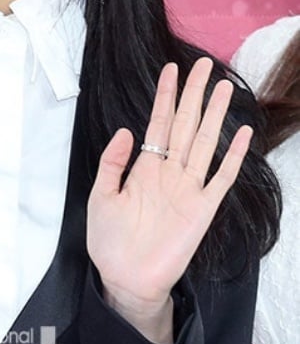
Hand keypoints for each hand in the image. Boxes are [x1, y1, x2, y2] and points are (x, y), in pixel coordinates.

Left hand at [86, 57, 251, 342]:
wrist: (125, 278)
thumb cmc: (109, 240)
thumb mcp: (101, 195)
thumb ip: (112, 163)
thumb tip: (126, 130)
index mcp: (144, 166)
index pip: (158, 122)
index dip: (164, 96)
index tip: (170, 70)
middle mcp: (168, 171)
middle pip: (183, 124)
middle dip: (192, 94)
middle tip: (201, 65)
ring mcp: (188, 188)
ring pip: (204, 143)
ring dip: (213, 115)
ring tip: (222, 87)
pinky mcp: (202, 210)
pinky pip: (221, 179)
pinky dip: (233, 157)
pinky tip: (242, 135)